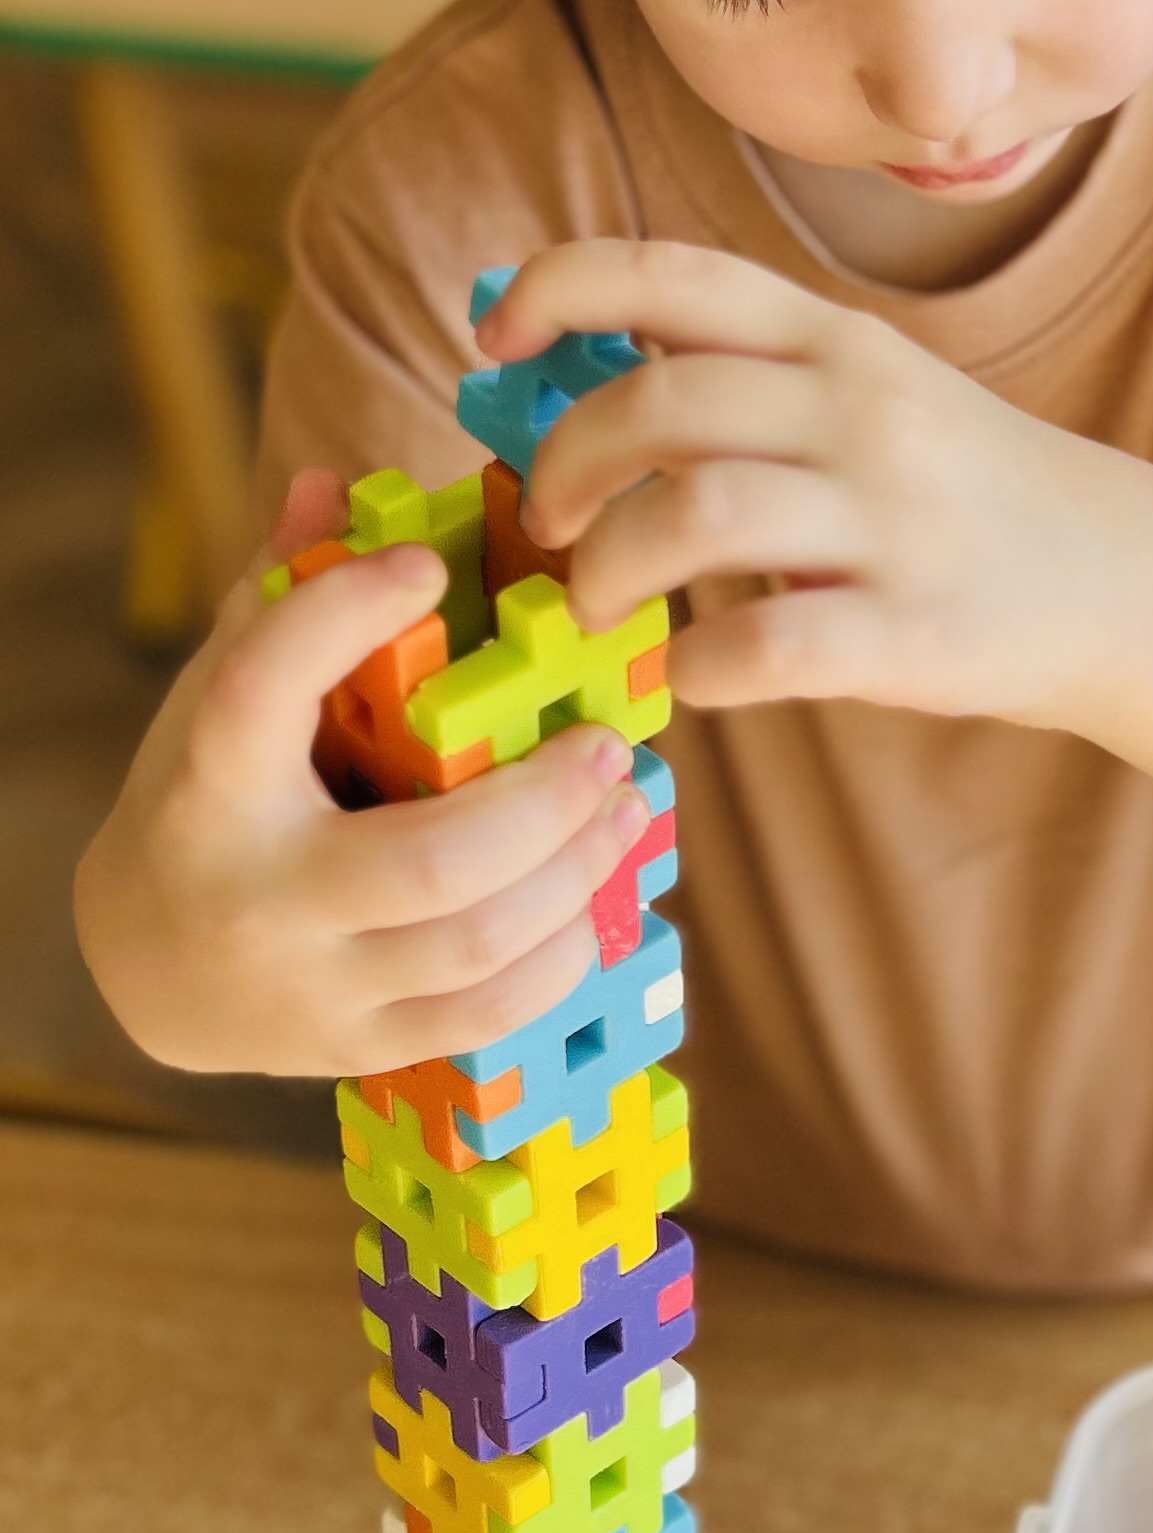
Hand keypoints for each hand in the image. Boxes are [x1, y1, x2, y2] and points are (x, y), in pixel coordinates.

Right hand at [76, 470, 647, 1078]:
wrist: (149, 967)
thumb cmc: (208, 802)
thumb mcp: (217, 699)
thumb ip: (282, 600)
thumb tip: (338, 486)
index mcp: (210, 783)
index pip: (261, 687)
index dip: (344, 614)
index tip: (428, 567)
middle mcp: (259, 894)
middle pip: (430, 862)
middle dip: (547, 803)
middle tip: (606, 746)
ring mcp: (315, 986)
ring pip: (478, 945)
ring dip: (578, 873)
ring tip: (624, 806)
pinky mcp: (362, 1046)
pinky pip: (489, 1014)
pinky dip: (561, 951)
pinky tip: (593, 891)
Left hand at [488, 243, 1152, 954]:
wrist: (1142, 588)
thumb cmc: (979, 498)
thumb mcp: (879, 397)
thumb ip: (754, 382)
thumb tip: (584, 385)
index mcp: (840, 341)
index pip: (667, 275)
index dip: (554, 288)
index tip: (488, 330)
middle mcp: (860, 414)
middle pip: (655, 404)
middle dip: (563, 465)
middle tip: (546, 524)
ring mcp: (891, 523)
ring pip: (691, 519)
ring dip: (612, 570)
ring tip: (603, 608)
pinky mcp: (916, 632)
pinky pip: (766, 650)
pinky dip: (699, 673)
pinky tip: (693, 686)